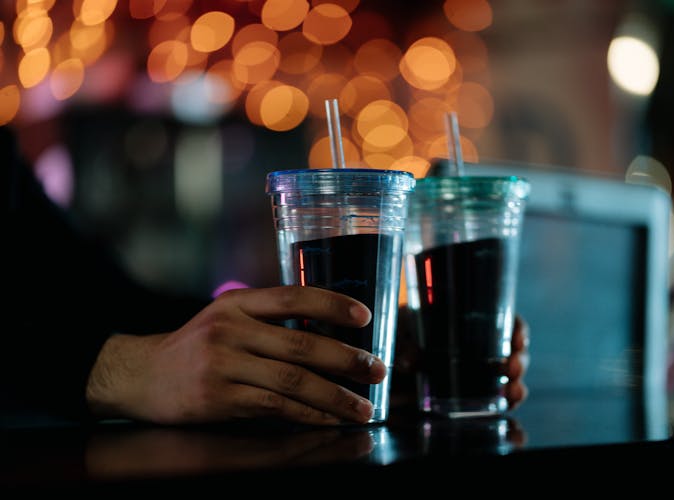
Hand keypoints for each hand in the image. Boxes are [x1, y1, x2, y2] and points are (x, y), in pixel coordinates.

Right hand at [86, 286, 383, 425]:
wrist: (139, 374)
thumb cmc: (194, 346)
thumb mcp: (225, 317)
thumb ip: (268, 318)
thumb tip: (326, 330)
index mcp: (237, 303)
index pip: (293, 296)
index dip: (333, 305)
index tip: (365, 317)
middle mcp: (230, 329)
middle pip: (301, 343)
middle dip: (346, 359)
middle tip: (377, 370)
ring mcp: (223, 364)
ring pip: (292, 380)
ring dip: (334, 396)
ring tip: (362, 406)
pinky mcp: (218, 398)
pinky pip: (274, 407)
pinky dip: (306, 415)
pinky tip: (327, 420)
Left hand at [393, 312, 529, 409]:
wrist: (394, 355)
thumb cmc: (404, 332)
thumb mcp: (403, 332)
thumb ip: (406, 346)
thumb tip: (410, 362)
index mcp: (472, 322)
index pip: (505, 321)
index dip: (517, 329)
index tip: (518, 338)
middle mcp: (483, 347)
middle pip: (513, 352)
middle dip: (518, 361)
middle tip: (512, 368)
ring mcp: (481, 373)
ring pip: (509, 379)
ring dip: (516, 386)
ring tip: (513, 393)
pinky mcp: (473, 396)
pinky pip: (496, 402)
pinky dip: (505, 405)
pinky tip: (507, 412)